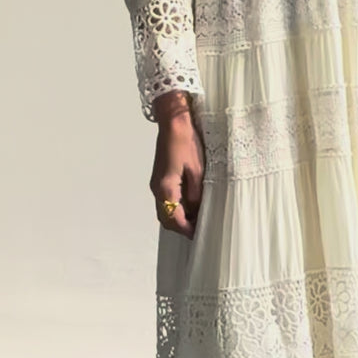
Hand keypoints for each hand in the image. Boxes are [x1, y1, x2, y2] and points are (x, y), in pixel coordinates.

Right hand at [149, 97, 203, 238]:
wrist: (173, 123)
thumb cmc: (187, 143)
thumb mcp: (198, 170)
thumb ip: (196, 194)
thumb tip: (198, 211)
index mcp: (166, 188)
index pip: (175, 219)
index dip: (187, 229)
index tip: (201, 235)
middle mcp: (157, 189)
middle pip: (166, 218)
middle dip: (181, 227)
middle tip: (199, 229)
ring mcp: (156, 184)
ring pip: (164, 210)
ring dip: (178, 218)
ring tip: (197, 219)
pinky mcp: (159, 178)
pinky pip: (165, 200)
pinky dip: (175, 208)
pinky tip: (190, 205)